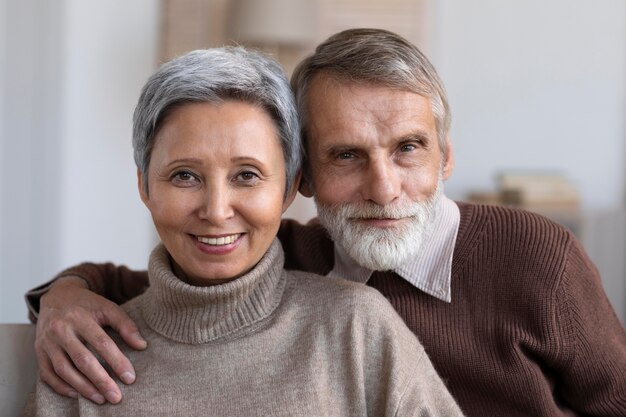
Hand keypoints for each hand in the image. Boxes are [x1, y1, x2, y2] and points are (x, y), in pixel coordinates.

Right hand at [35, 277, 146, 403]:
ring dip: (82, 387)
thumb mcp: (107, 307)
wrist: (56, 296)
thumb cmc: (87, 305)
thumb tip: (142, 345)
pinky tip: (77, 395)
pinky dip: (61, 387)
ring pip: (64, 370)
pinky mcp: (38, 351)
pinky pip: (47, 374)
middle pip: (82, 359)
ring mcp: (47, 342)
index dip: (117, 361)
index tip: (130, 378)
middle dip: (100, 380)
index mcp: (80, 317)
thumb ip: (125, 325)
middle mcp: (61, 330)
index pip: (101, 343)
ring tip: (100, 399)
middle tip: (116, 396)